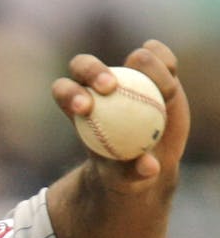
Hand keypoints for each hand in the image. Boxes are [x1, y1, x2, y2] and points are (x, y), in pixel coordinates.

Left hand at [51, 40, 189, 189]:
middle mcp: (99, 85)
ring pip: (131, 59)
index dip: (69, 93)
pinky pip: (161, 57)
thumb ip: (133, 173)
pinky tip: (173, 72)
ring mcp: (129, 75)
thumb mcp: (127, 179)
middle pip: (84, 65)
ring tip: (165, 91)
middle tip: (110, 87)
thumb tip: (149, 165)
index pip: (64, 91)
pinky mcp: (156, 72)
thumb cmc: (126, 172)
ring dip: (147, 66)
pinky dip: (166, 61)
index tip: (86, 107)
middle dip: (93, 71)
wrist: (151, 160)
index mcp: (80, 107)